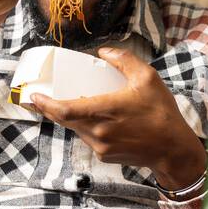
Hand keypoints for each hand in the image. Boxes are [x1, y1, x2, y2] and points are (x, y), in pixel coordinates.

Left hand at [29, 47, 206, 188]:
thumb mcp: (148, 79)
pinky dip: (87, 127)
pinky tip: (99, 120)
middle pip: (64, 119)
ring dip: (71, 117)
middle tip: (43, 98)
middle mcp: (98, 131)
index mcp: (105, 111)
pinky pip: (88, 138)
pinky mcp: (105, 156)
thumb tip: (104, 53)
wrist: (173, 149)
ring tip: (75, 104)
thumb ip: (124, 61)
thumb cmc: (162, 114)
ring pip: (76, 129)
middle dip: (52, 108)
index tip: (34, 96)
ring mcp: (100, 146)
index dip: (45, 104)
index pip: (65, 110)